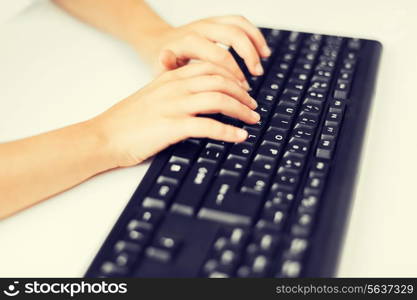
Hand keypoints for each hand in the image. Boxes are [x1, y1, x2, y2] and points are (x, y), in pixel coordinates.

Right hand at [90, 62, 259, 166]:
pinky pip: (208, 126)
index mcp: (171, 77)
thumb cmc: (128, 120)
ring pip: (219, 99)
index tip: (244, 89)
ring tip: (252, 120)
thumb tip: (201, 98)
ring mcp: (174, 106)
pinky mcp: (172, 127)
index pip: (211, 67)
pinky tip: (239, 137)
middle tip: (253, 106)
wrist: (105, 135)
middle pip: (220, 81)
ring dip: (241, 110)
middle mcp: (175, 87)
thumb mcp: (153, 96)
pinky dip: (229, 132)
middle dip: (243, 93)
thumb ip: (176, 91)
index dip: (233, 77)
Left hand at [143, 15, 269, 84]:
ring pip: (240, 25)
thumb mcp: (160, 69)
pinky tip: (263, 51)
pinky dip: (254, 35)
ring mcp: (211, 22)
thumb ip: (166, 66)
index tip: (240, 90)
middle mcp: (201, 28)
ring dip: (255, 43)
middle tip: (256, 75)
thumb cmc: (163, 61)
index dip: (233, 74)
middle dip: (248, 56)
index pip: (219, 56)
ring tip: (263, 61)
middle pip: (233, 35)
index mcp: (188, 41)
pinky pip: (241, 23)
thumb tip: (166, 57)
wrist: (159, 43)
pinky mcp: (217, 21)